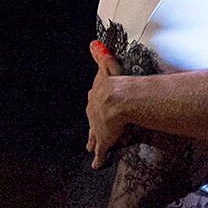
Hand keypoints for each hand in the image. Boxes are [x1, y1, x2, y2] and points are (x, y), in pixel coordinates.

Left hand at [85, 41, 125, 167]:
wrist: (117, 99)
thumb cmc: (115, 82)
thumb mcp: (107, 68)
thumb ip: (101, 57)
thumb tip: (93, 43)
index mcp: (95, 97)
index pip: (94, 101)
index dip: (96, 104)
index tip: (96, 106)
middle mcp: (94, 113)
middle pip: (92, 119)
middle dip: (93, 124)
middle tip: (92, 128)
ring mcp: (98, 128)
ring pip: (94, 136)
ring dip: (93, 141)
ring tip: (90, 147)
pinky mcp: (104, 140)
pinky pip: (100, 152)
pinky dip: (97, 159)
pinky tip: (95, 165)